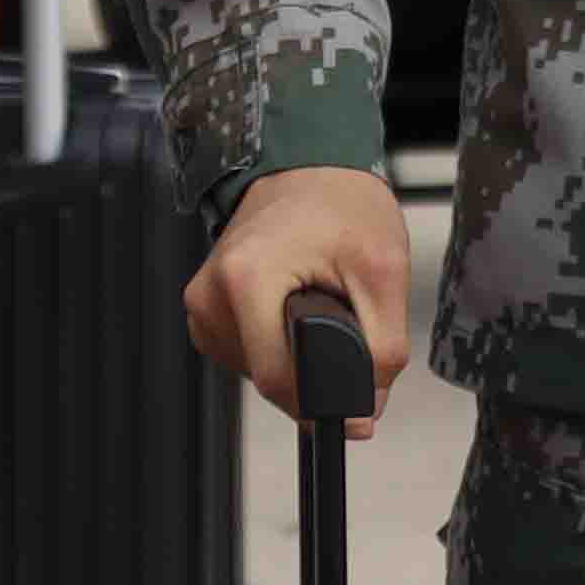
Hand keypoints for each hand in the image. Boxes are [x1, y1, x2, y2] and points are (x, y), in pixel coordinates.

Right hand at [186, 162, 415, 431]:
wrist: (310, 169)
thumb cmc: (343, 206)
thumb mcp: (384, 275)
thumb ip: (381, 351)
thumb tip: (362, 415)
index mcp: (246, 280)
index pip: (279, 381)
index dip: (324, 398)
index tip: (355, 397)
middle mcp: (211, 295)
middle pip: (267, 379)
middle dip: (314, 371)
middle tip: (343, 319)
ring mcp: (201, 304)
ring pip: (256, 371)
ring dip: (294, 357)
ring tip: (317, 305)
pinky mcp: (204, 311)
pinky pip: (246, 354)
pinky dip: (276, 345)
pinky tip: (293, 309)